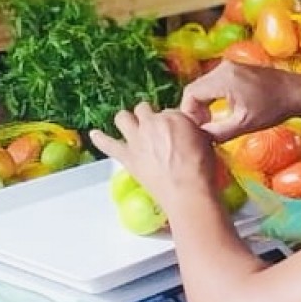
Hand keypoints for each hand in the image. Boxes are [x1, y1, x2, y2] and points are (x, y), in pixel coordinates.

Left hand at [90, 103, 219, 216]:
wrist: (187, 192)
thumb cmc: (200, 170)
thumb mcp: (206, 141)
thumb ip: (192, 131)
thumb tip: (188, 132)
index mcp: (174, 116)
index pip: (169, 111)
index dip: (170, 121)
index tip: (173, 130)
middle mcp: (152, 123)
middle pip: (144, 109)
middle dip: (147, 116)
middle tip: (152, 125)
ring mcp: (137, 139)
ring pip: (123, 118)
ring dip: (126, 119)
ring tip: (128, 124)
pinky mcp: (128, 156)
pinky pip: (108, 144)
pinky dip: (100, 139)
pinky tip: (94, 135)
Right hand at [180, 62, 300, 141]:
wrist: (297, 92)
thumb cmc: (274, 108)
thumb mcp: (244, 124)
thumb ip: (219, 132)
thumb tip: (200, 139)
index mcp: (222, 78)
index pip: (191, 94)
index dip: (189, 114)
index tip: (195, 129)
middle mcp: (223, 67)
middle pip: (195, 88)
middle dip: (194, 110)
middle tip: (200, 129)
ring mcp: (230, 66)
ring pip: (204, 85)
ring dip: (203, 104)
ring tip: (209, 123)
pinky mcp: (236, 68)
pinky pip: (214, 82)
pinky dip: (212, 97)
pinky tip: (219, 111)